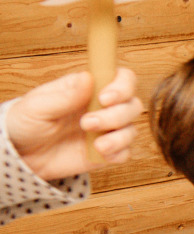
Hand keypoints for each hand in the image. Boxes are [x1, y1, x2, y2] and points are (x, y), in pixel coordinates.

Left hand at [7, 68, 141, 179]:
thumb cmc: (25, 124)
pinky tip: (99, 153)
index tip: (105, 98)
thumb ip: (65, 95)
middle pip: (132, 104)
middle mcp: (102, 107)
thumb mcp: (37, 107)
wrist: (21, 156)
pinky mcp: (107, 152)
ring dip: (118, 137)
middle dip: (115, 115)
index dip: (122, 86)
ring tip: (96, 144)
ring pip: (132, 129)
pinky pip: (126, 152)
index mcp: (88, 88)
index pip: (121, 77)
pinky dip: (118, 153)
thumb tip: (88, 77)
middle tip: (87, 123)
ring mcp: (106, 130)